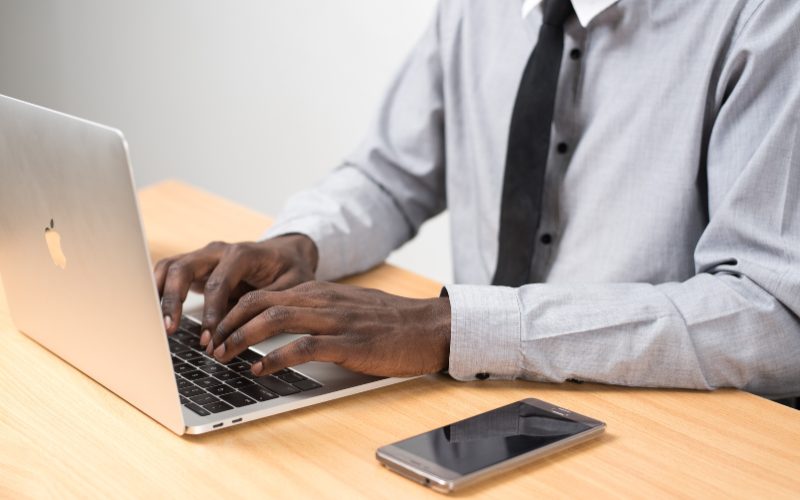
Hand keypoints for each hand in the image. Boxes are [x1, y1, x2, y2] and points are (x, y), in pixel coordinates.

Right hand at [154, 234, 317, 343]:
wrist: (286, 253)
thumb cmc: (290, 270)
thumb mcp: (292, 287)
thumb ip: (270, 304)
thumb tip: (250, 330)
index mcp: (242, 254)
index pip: (218, 282)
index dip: (211, 312)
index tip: (208, 338)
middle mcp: (218, 251)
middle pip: (184, 268)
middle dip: (174, 300)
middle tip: (169, 329)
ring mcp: (203, 256)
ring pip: (169, 267)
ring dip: (159, 295)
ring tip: (156, 324)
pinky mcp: (195, 266)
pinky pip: (168, 273)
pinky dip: (157, 290)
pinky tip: (152, 313)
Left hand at [208, 281, 451, 377]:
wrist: (429, 326)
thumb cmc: (390, 322)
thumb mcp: (348, 307)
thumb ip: (318, 310)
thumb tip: (283, 323)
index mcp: (320, 291)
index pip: (263, 294)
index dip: (232, 311)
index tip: (215, 330)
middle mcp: (323, 300)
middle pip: (260, 302)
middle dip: (227, 323)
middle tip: (210, 345)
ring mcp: (335, 320)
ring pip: (275, 318)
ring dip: (241, 337)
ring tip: (223, 355)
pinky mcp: (349, 343)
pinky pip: (303, 346)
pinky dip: (275, 357)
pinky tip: (259, 369)